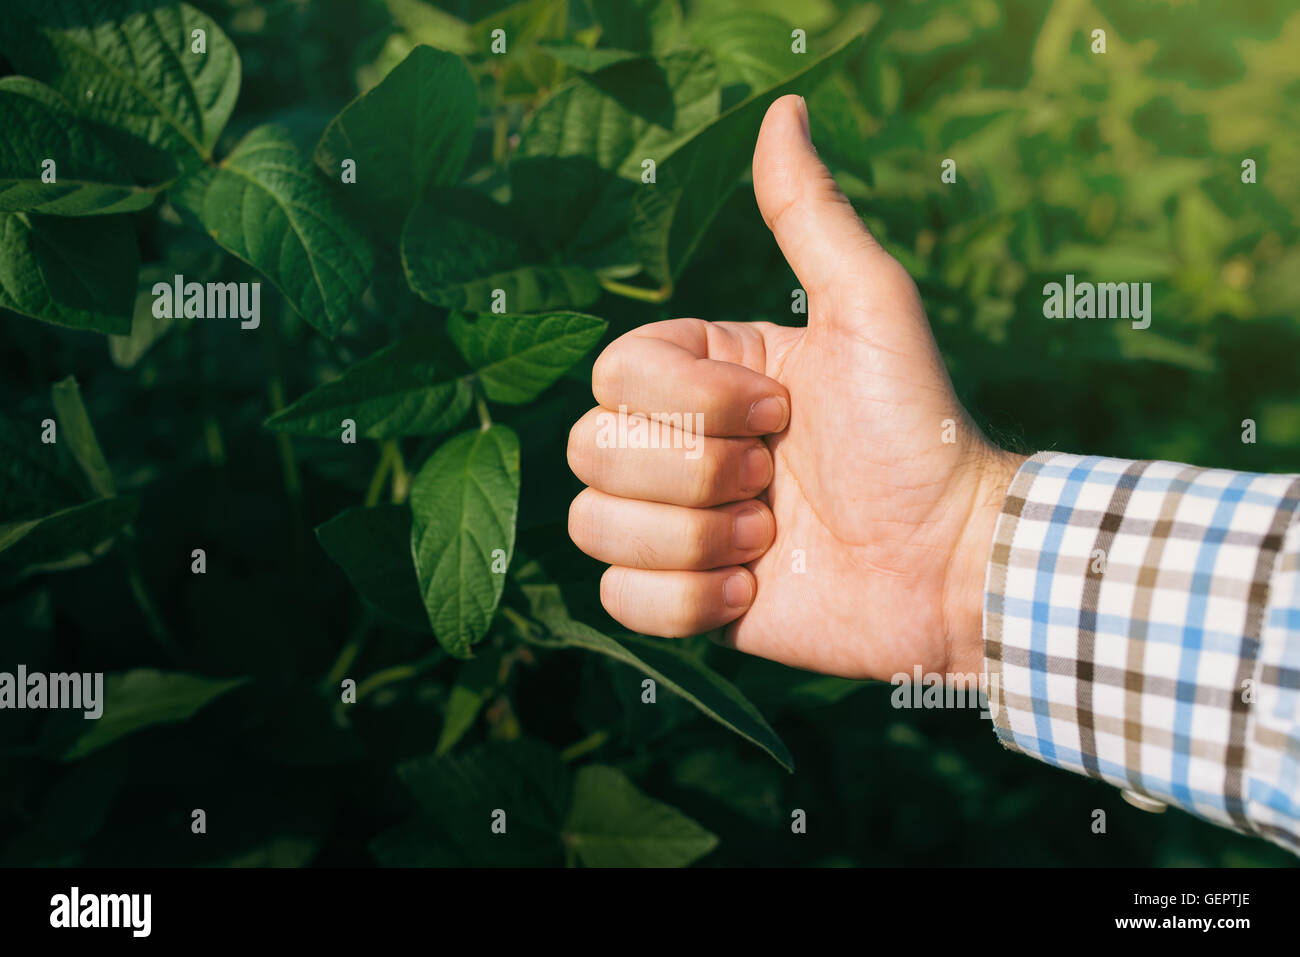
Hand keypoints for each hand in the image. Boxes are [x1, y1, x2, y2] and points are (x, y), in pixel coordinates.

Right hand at [566, 95, 1024, 680]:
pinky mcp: (683, 600)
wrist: (952, 562)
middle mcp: (677, 444)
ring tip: (772, 537)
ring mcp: (676, 525)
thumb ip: (812, 218)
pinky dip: (687, 603)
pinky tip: (754, 590)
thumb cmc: (917, 431)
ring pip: (592, 526)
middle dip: (696, 473)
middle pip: (589, 449)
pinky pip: (619, 601)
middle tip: (780, 479)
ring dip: (695, 540)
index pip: (613, 373)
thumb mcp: (871, 310)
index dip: (690, 403)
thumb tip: (782, 107)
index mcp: (704, 375)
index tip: (780, 414)